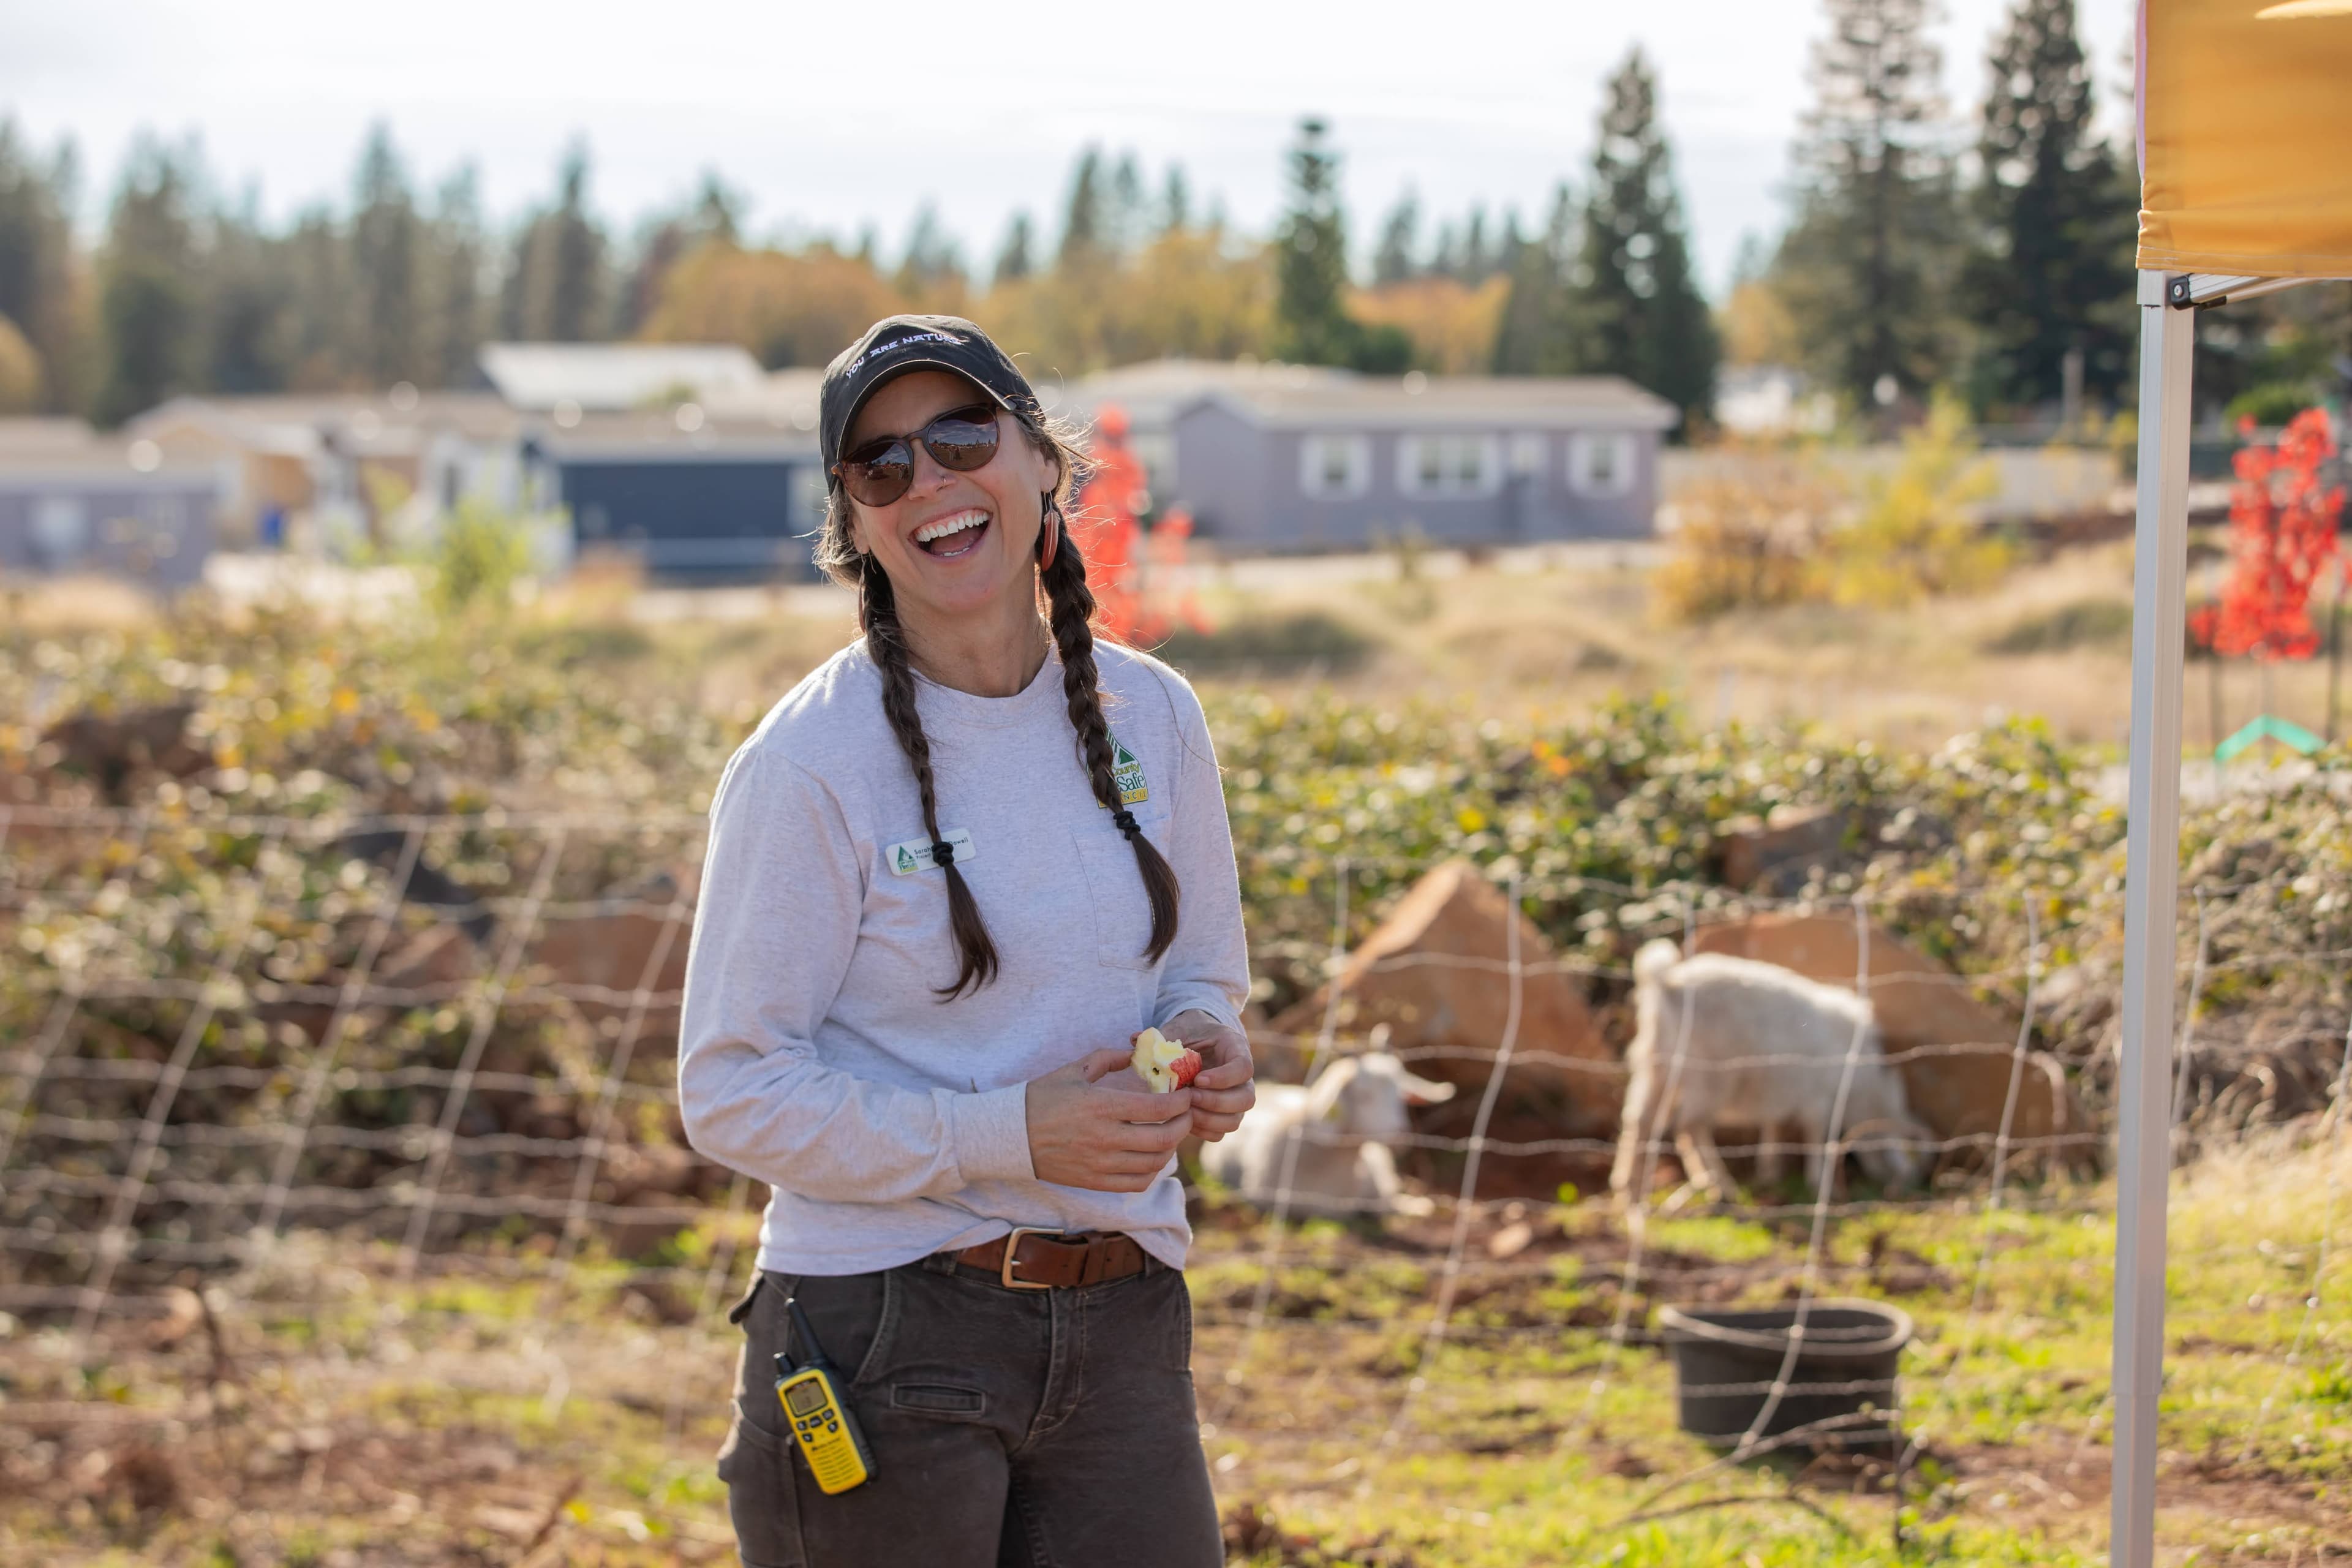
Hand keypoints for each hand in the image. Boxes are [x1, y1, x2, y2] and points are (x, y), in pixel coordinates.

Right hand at [1024, 1049, 1194, 1192]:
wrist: (1010, 1136)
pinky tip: (1153, 1157)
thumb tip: (1135, 1053)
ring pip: (1154, 1164)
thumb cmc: (1041, 1098)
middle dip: (1184, 1125)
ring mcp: (1101, 1164)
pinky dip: (1152, 1171)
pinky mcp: (1094, 1182)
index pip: (1158, 1108)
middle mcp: (1105, 1138)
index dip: (1181, 1102)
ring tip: (1172, 1134)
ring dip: (1171, 1148)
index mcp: (1102, 1106)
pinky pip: (1136, 1183)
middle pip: (1163, 1138)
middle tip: (1187, 1113)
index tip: (1186, 1094)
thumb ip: (1108, 1058)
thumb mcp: (1073, 1070)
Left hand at [1160, 1009, 1253, 1141]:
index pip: (1243, 1067)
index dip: (1223, 1077)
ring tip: (1183, 1110)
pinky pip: (1221, 1132)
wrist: (1197, 1041)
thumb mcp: (1178, 1028)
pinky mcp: (1223, 1115)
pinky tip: (1183, 1121)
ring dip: (1208, 1120)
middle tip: (1188, 1097)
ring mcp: (1235, 1098)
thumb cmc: (1188, 1032)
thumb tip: (1134, 1039)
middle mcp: (1242, 1077)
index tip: (1198, 1079)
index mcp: (1235, 1049)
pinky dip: (1202, 1131)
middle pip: (1246, 1098)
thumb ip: (1162, 1035)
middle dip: (1215, 1103)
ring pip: (1235, 1120)